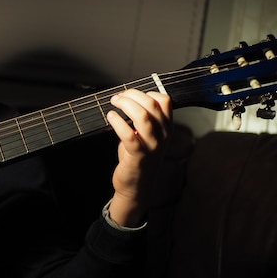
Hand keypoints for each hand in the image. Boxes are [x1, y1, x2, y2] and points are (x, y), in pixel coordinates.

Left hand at [106, 89, 171, 226]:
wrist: (136, 185)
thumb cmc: (137, 157)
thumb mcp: (146, 135)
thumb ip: (143, 118)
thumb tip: (127, 98)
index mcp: (166, 128)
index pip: (165, 101)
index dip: (146, 92)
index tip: (131, 94)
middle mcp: (162, 136)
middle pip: (152, 105)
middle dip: (132, 95)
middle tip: (117, 97)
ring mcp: (152, 146)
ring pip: (143, 117)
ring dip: (126, 105)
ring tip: (114, 103)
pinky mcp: (138, 156)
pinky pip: (129, 135)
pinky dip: (118, 122)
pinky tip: (110, 116)